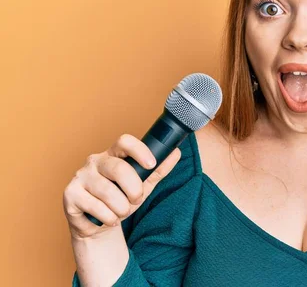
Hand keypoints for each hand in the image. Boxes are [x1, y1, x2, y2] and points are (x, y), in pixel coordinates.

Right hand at [63, 134, 181, 239]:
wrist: (99, 224)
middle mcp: (95, 161)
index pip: (124, 141)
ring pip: (107, 192)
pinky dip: (108, 217)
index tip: (151, 164)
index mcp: (113, 154)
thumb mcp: (143, 184)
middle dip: (133, 189)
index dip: (139, 150)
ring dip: (121, 208)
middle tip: (136, 199)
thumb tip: (176, 152)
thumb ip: (158, 169)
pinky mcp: (70, 194)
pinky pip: (95, 207)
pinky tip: (107, 218)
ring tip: (120, 211)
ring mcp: (80, 176)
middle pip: (118, 168)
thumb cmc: (121, 199)